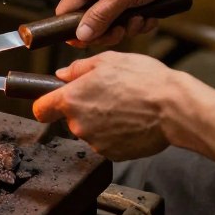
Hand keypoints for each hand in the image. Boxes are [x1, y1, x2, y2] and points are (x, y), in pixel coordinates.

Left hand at [33, 52, 179, 159]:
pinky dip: (115, 134)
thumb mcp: (108, 60)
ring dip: (100, 121)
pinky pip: (106, 142)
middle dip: (83, 108)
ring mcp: (95, 142)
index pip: (41, 109)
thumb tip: (63, 74)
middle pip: (70, 118)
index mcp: (72, 99)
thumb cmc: (144, 81)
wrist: (173, 108)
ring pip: (89, 130)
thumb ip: (79, 69)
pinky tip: (130, 120)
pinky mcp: (113, 154)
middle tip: (107, 95)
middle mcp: (79, 124)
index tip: (51, 102)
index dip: (46, 104)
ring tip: (124, 106)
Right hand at [57, 0, 189, 43]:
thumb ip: (99, 17)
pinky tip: (149, 15)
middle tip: (123, 30)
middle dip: (108, 30)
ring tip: (141, 18)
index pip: (66, 12)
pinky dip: (136, 20)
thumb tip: (79, 35)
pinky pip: (123, 17)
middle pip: (87, 21)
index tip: (92, 41)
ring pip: (108, 22)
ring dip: (126, 26)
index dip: (75, 30)